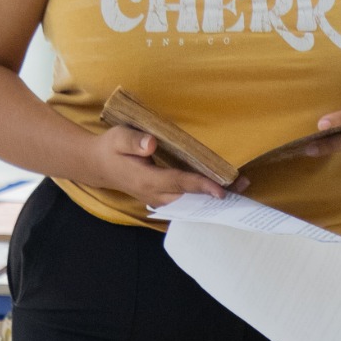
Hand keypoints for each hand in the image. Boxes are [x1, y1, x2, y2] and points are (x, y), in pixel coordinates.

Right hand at [86, 124, 234, 206]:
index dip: (200, 186)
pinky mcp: (162, 198)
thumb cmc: (110, 148)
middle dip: (216, 195)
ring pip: (190, 203)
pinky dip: (205, 198)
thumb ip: (133, 141)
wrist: (98, 165)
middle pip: (190, 198)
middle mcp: (154, 195)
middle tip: (243, 186)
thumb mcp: (118, 137)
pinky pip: (186, 202)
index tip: (220, 190)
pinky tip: (223, 192)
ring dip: (214, 198)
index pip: (178, 183)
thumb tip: (151, 144)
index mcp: (146, 180)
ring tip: (240, 188)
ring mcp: (158, 199)